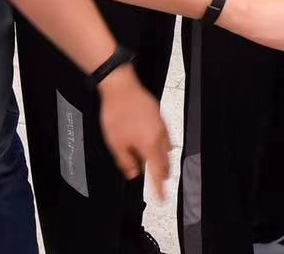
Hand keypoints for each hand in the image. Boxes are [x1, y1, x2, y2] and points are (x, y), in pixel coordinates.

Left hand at [96, 65, 171, 198]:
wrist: (121, 87)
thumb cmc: (116, 114)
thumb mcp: (115, 144)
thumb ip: (126, 162)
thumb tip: (134, 173)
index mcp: (149, 145)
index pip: (158, 172)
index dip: (160, 187)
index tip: (162, 198)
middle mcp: (159, 136)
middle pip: (166, 161)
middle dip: (164, 175)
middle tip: (160, 185)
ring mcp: (161, 124)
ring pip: (167, 148)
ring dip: (164, 160)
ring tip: (158, 167)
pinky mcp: (159, 115)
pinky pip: (166, 136)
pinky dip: (163, 146)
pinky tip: (155, 145)